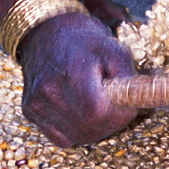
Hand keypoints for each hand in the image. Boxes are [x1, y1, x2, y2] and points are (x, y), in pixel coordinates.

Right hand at [18, 10, 136, 146]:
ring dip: (96, 129)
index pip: (97, 112)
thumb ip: (126, 76)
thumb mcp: (113, 48)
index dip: (118, 116)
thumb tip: (138, 101)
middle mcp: (49, 93)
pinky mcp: (30, 112)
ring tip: (104, 108)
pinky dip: (78, 131)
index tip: (130, 108)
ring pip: (75, 137)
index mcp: (73, 73)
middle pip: (87, 129)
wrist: (46, 31)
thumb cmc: (84, 37)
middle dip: (111, 124)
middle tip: (121, 109)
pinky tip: (85, 113)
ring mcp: (36, 105)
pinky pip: (60, 137)